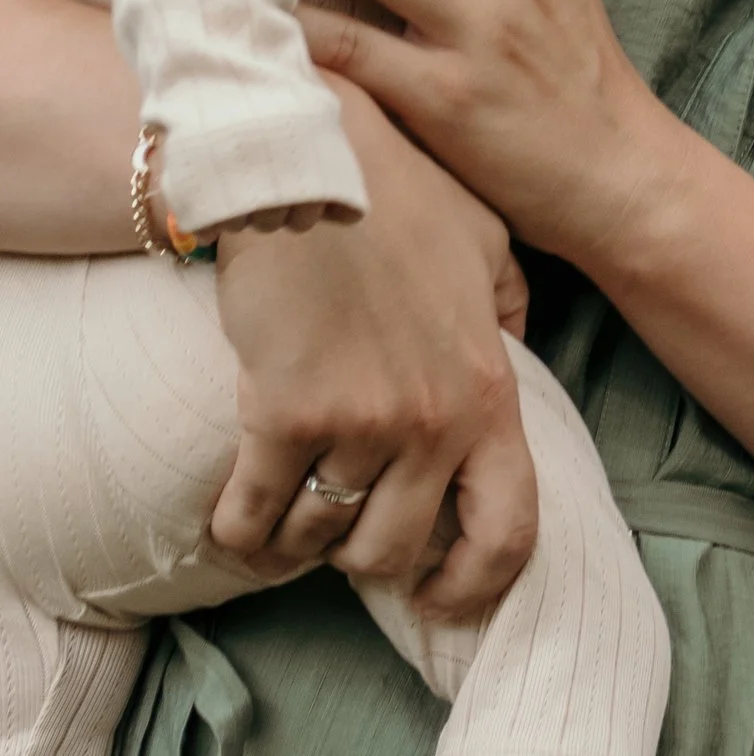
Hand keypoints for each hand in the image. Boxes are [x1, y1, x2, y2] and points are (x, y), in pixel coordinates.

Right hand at [211, 84, 538, 618]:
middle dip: (362, 553)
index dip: (475, 584)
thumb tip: (518, 347)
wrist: (308, 158)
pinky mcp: (282, 414)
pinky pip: (252, 519)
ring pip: (319, 539)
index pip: (510, 528)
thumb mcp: (482, 244)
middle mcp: (432, 421)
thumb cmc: (394, 193)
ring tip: (284, 511)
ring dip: (297, 538)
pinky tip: (233, 518)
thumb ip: (507, 309)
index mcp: (488, 390)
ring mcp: (358, 422)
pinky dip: (238, 532)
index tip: (439, 597)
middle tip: (339, 523)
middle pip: (394, 553)